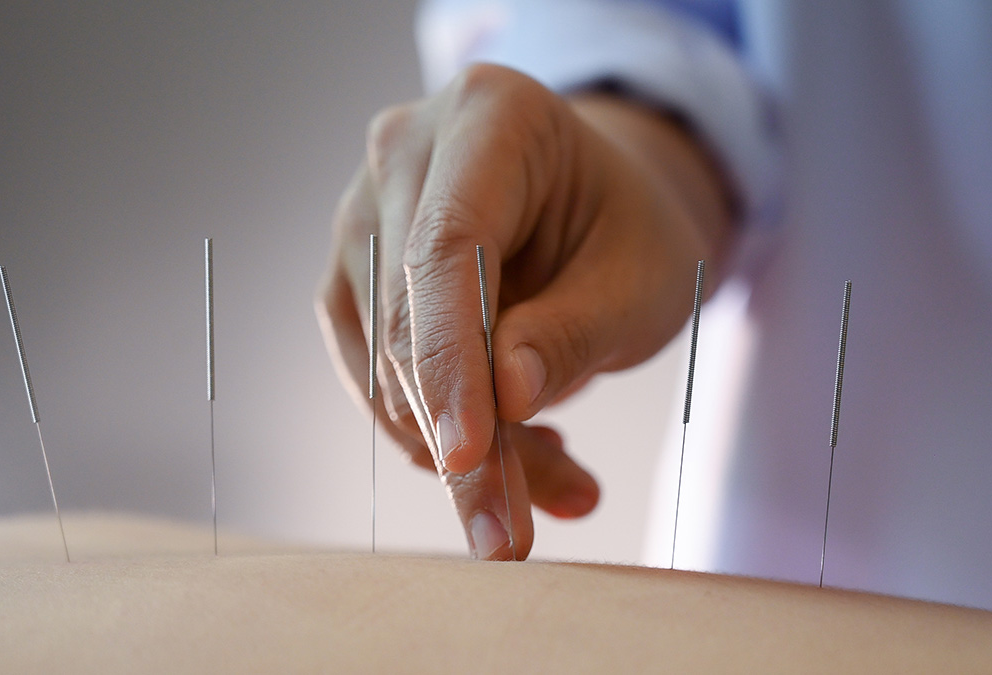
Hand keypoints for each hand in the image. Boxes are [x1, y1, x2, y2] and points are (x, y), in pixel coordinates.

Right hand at [316, 64, 732, 559]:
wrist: (595, 215)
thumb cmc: (629, 231)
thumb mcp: (642, 279)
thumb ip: (574, 331)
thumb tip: (502, 397)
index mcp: (490, 115)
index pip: (447, 248)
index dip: (452, 359)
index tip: (470, 457)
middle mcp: (403, 152)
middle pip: (406, 312)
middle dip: (461, 440)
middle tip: (511, 537)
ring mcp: (363, 214)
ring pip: (382, 361)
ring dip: (460, 450)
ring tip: (555, 487)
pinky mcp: (349, 278)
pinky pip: (372, 379)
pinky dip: (437, 437)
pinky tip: (514, 457)